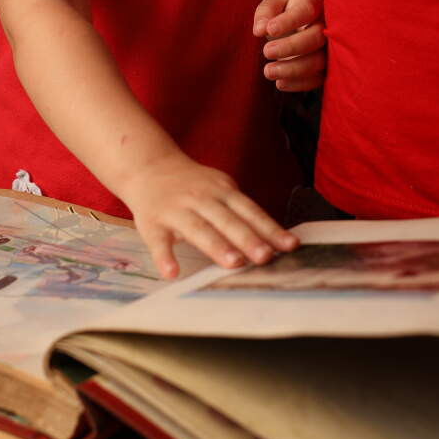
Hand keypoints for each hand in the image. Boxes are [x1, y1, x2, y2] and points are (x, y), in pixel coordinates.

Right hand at [122, 155, 298, 279]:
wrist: (149, 166)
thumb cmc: (192, 185)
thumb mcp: (220, 189)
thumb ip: (241, 213)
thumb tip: (274, 241)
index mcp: (222, 191)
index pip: (250, 212)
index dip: (270, 228)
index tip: (289, 245)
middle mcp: (202, 198)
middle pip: (228, 220)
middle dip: (248, 238)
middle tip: (265, 257)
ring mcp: (177, 210)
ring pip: (199, 229)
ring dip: (217, 246)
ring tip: (233, 264)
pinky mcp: (153, 223)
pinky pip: (159, 242)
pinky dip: (165, 257)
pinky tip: (172, 273)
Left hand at [253, 0, 325, 90]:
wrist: (304, 21)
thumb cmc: (287, 11)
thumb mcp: (274, 4)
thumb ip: (265, 12)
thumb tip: (260, 29)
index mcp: (313, 4)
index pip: (306, 11)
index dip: (288, 22)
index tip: (269, 30)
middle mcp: (326, 26)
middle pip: (316, 37)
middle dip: (290, 47)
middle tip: (266, 51)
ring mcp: (330, 47)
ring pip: (319, 60)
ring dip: (293, 69)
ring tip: (268, 71)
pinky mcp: (328, 66)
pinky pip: (319, 78)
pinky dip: (299, 84)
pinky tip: (280, 83)